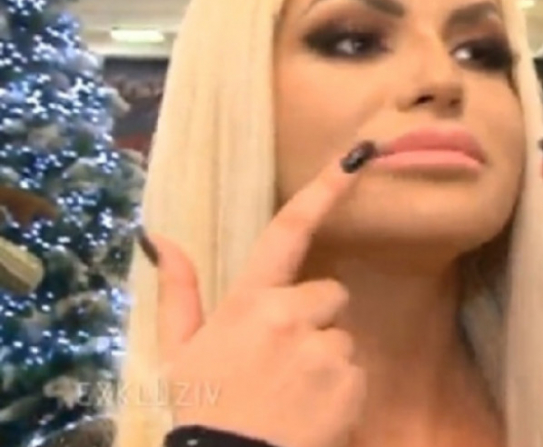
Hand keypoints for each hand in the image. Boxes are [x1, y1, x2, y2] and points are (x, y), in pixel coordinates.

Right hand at [153, 145, 374, 446]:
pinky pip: (356, 371)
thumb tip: (159, 236)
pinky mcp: (351, 380)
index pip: (288, 232)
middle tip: (283, 360)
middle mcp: (292, 314)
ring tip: (292, 392)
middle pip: (330, 295)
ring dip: (325, 357)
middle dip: (315, 318)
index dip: (326, 189)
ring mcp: (325, 347)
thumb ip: (178, 290)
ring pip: (342, 337)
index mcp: (249, 301)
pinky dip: (340, 389)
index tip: (358, 156)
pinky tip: (310, 410)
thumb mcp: (177, 350)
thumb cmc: (202, 406)